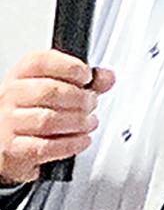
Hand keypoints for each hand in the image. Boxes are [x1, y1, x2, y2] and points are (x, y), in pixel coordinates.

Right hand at [0, 51, 113, 183]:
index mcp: (21, 76)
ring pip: (47, 119)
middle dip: (80, 98)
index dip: (69, 66)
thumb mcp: (58, 91)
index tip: (87, 76)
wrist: (10, 144)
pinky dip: (71, 144)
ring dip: (78, 122)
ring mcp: (8, 122)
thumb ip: (86, 83)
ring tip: (89, 122)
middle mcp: (10, 96)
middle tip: (92, 104)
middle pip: (48, 91)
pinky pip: (45, 146)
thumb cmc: (34, 112)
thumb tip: (107, 77)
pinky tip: (82, 140)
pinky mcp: (12, 148)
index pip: (40, 61)